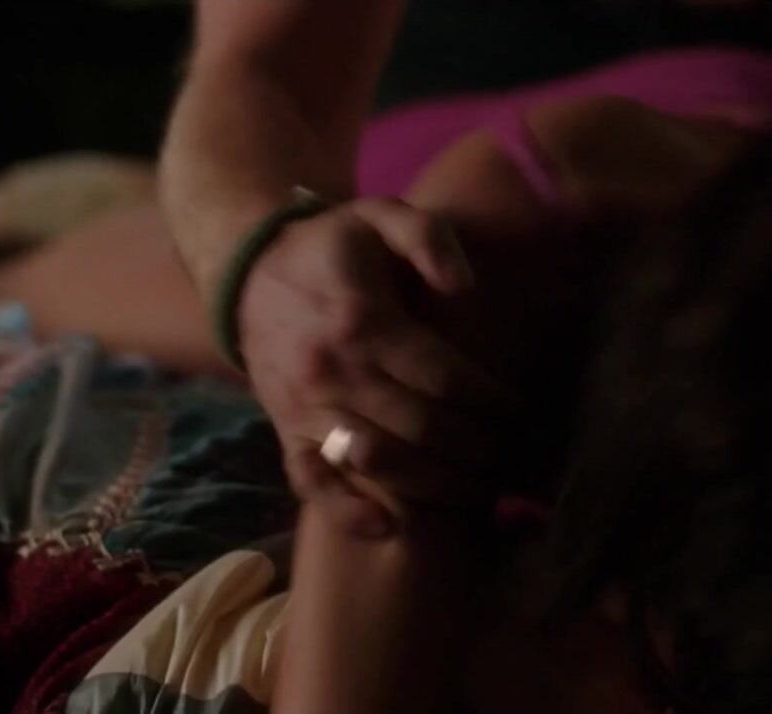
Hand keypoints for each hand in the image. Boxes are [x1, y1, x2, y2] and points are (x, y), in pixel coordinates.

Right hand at [238, 197, 507, 534]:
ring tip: (483, 492)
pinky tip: (388, 529)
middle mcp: (332, 371)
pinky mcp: (285, 430)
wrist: (249, 273)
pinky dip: (348, 511)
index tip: (522, 413)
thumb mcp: (379, 214)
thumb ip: (427, 236)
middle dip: (478, 449)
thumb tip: (464, 287)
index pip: (444, 378)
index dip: (492, 402)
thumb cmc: (332, 246)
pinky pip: (312, 482)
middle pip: (422, 428)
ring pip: (380, 462)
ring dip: (437, 485)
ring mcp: (304, 407)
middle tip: (516, 458)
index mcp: (362, 321)